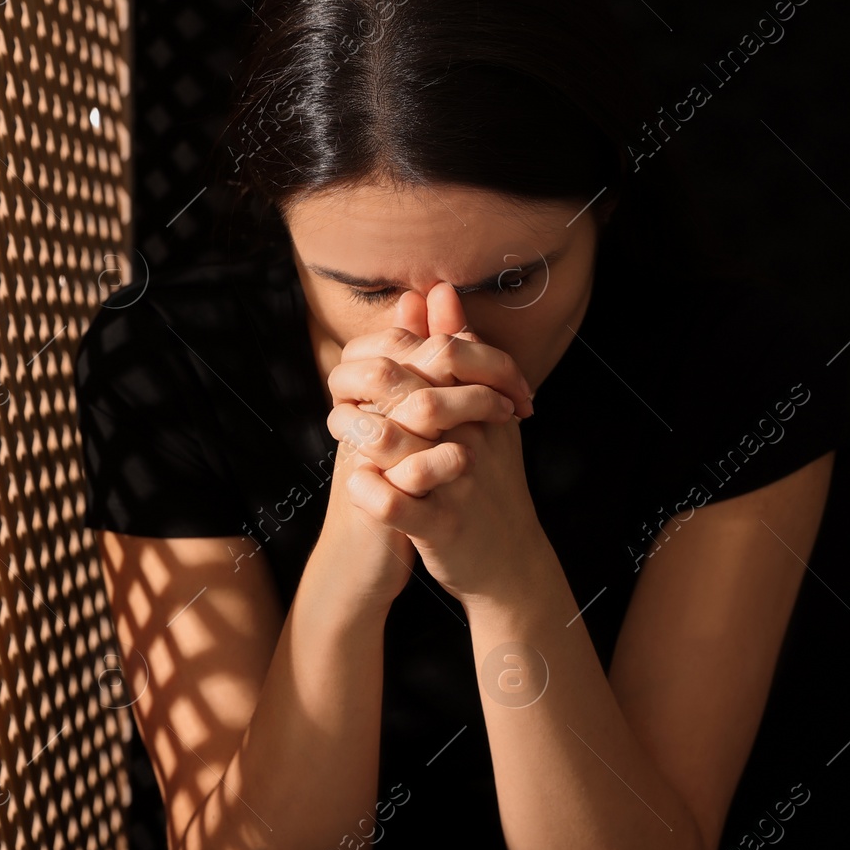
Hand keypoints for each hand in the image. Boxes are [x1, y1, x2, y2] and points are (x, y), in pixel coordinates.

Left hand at [339, 284, 547, 603]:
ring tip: (342, 429)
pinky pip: (394, 503)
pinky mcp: (442, 527)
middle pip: (419, 393)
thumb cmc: (487, 478)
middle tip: (339, 389)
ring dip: (358, 432)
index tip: (364, 359)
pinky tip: (354, 482)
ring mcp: (460, 484)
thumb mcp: (482, 413)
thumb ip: (460, 351)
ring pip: (399, 443)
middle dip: (369, 387)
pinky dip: (367, 491)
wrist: (510, 559)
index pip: (445, 355)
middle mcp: (477, 441)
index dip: (395, 349)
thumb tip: (438, 290)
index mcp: (486, 408)